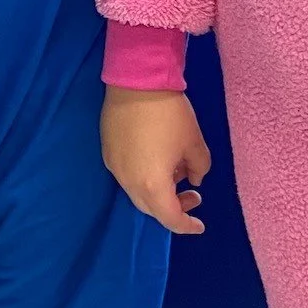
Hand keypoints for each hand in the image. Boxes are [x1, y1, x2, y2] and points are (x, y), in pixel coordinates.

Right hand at [101, 85, 210, 234]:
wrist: (136, 82)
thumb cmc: (170, 115)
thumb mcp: (195, 143)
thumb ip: (200, 169)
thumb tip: (194, 180)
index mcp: (153, 185)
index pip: (170, 218)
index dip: (187, 225)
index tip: (200, 224)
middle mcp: (129, 182)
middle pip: (151, 209)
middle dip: (173, 207)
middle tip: (193, 194)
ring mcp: (115, 168)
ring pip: (137, 193)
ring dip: (158, 192)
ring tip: (175, 172)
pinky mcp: (108, 153)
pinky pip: (127, 176)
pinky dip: (144, 178)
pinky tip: (156, 159)